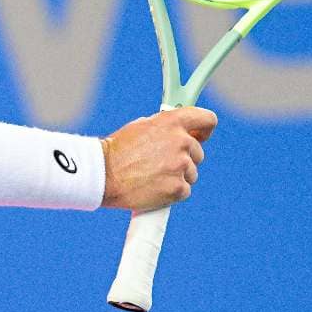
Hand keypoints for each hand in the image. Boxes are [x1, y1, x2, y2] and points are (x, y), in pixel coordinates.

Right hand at [101, 107, 216, 211]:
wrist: (103, 175)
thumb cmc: (117, 151)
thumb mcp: (141, 127)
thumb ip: (165, 127)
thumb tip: (179, 131)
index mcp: (172, 122)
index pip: (207, 120)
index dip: (205, 129)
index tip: (201, 136)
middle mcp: (180, 142)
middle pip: (198, 152)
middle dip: (184, 158)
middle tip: (163, 163)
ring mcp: (180, 166)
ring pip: (191, 173)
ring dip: (177, 176)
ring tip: (153, 176)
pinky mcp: (177, 188)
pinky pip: (184, 190)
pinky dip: (172, 192)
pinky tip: (154, 188)